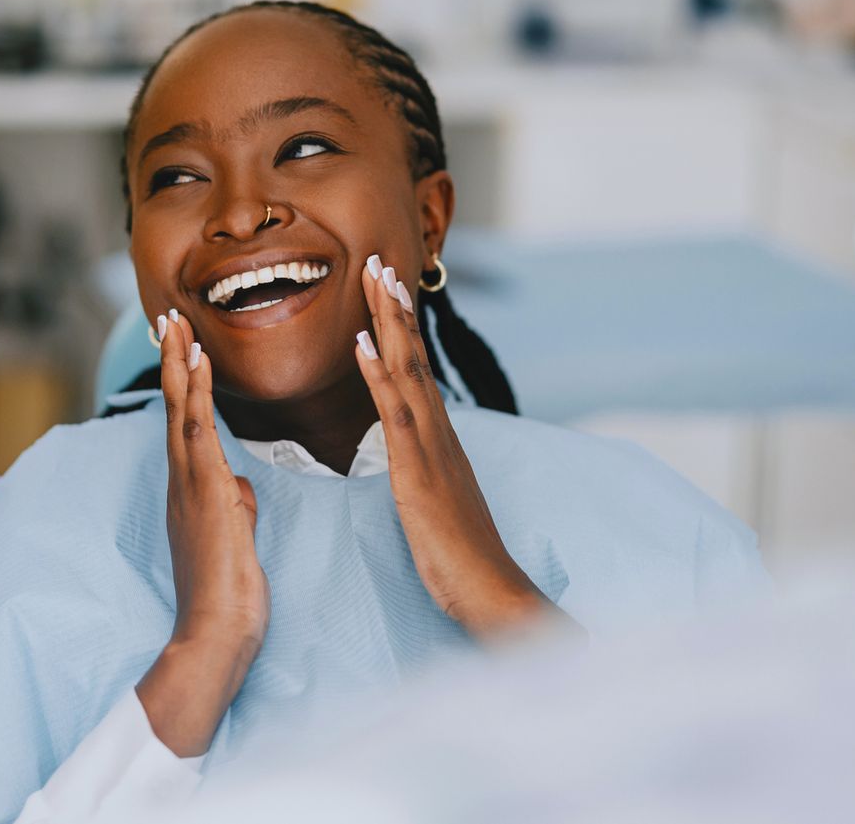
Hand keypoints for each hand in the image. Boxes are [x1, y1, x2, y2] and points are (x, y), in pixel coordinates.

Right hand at [135, 310, 268, 756]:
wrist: (214, 636)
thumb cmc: (228, 596)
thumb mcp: (236, 538)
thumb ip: (234, 504)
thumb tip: (238, 485)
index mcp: (191, 491)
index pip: (186, 426)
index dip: (183, 384)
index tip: (182, 346)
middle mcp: (182, 482)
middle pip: (174, 408)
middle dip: (172, 362)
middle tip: (167, 318)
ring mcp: (189, 486)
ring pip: (180, 411)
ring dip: (179, 364)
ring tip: (177, 324)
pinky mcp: (204, 492)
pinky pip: (197, 432)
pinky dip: (195, 392)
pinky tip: (198, 361)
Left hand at [353, 255, 560, 638]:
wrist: (492, 593)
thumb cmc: (463, 560)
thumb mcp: (437, 505)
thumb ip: (426, 474)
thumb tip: (412, 457)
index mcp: (439, 441)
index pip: (416, 373)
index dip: (401, 331)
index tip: (387, 290)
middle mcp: (438, 434)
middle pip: (414, 358)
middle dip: (395, 308)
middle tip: (379, 261)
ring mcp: (431, 449)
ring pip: (407, 371)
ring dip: (389, 322)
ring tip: (375, 278)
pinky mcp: (418, 472)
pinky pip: (396, 414)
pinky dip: (378, 375)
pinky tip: (362, 344)